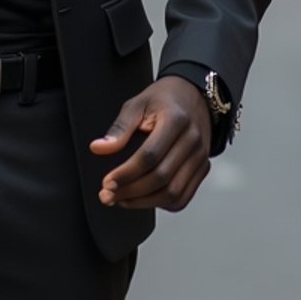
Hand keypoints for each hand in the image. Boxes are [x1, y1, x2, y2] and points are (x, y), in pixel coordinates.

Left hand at [89, 75, 211, 211]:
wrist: (193, 95)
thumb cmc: (162, 100)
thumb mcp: (138, 104)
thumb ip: (119, 128)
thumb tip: (98, 148)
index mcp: (175, 120)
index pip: (149, 155)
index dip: (126, 173)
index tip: (107, 182)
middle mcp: (192, 140)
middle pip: (161, 177)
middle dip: (131, 191)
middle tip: (108, 195)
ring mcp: (200, 157)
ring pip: (173, 193)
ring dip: (144, 202)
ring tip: (121, 199)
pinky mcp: (203, 168)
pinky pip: (183, 197)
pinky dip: (162, 204)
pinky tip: (143, 200)